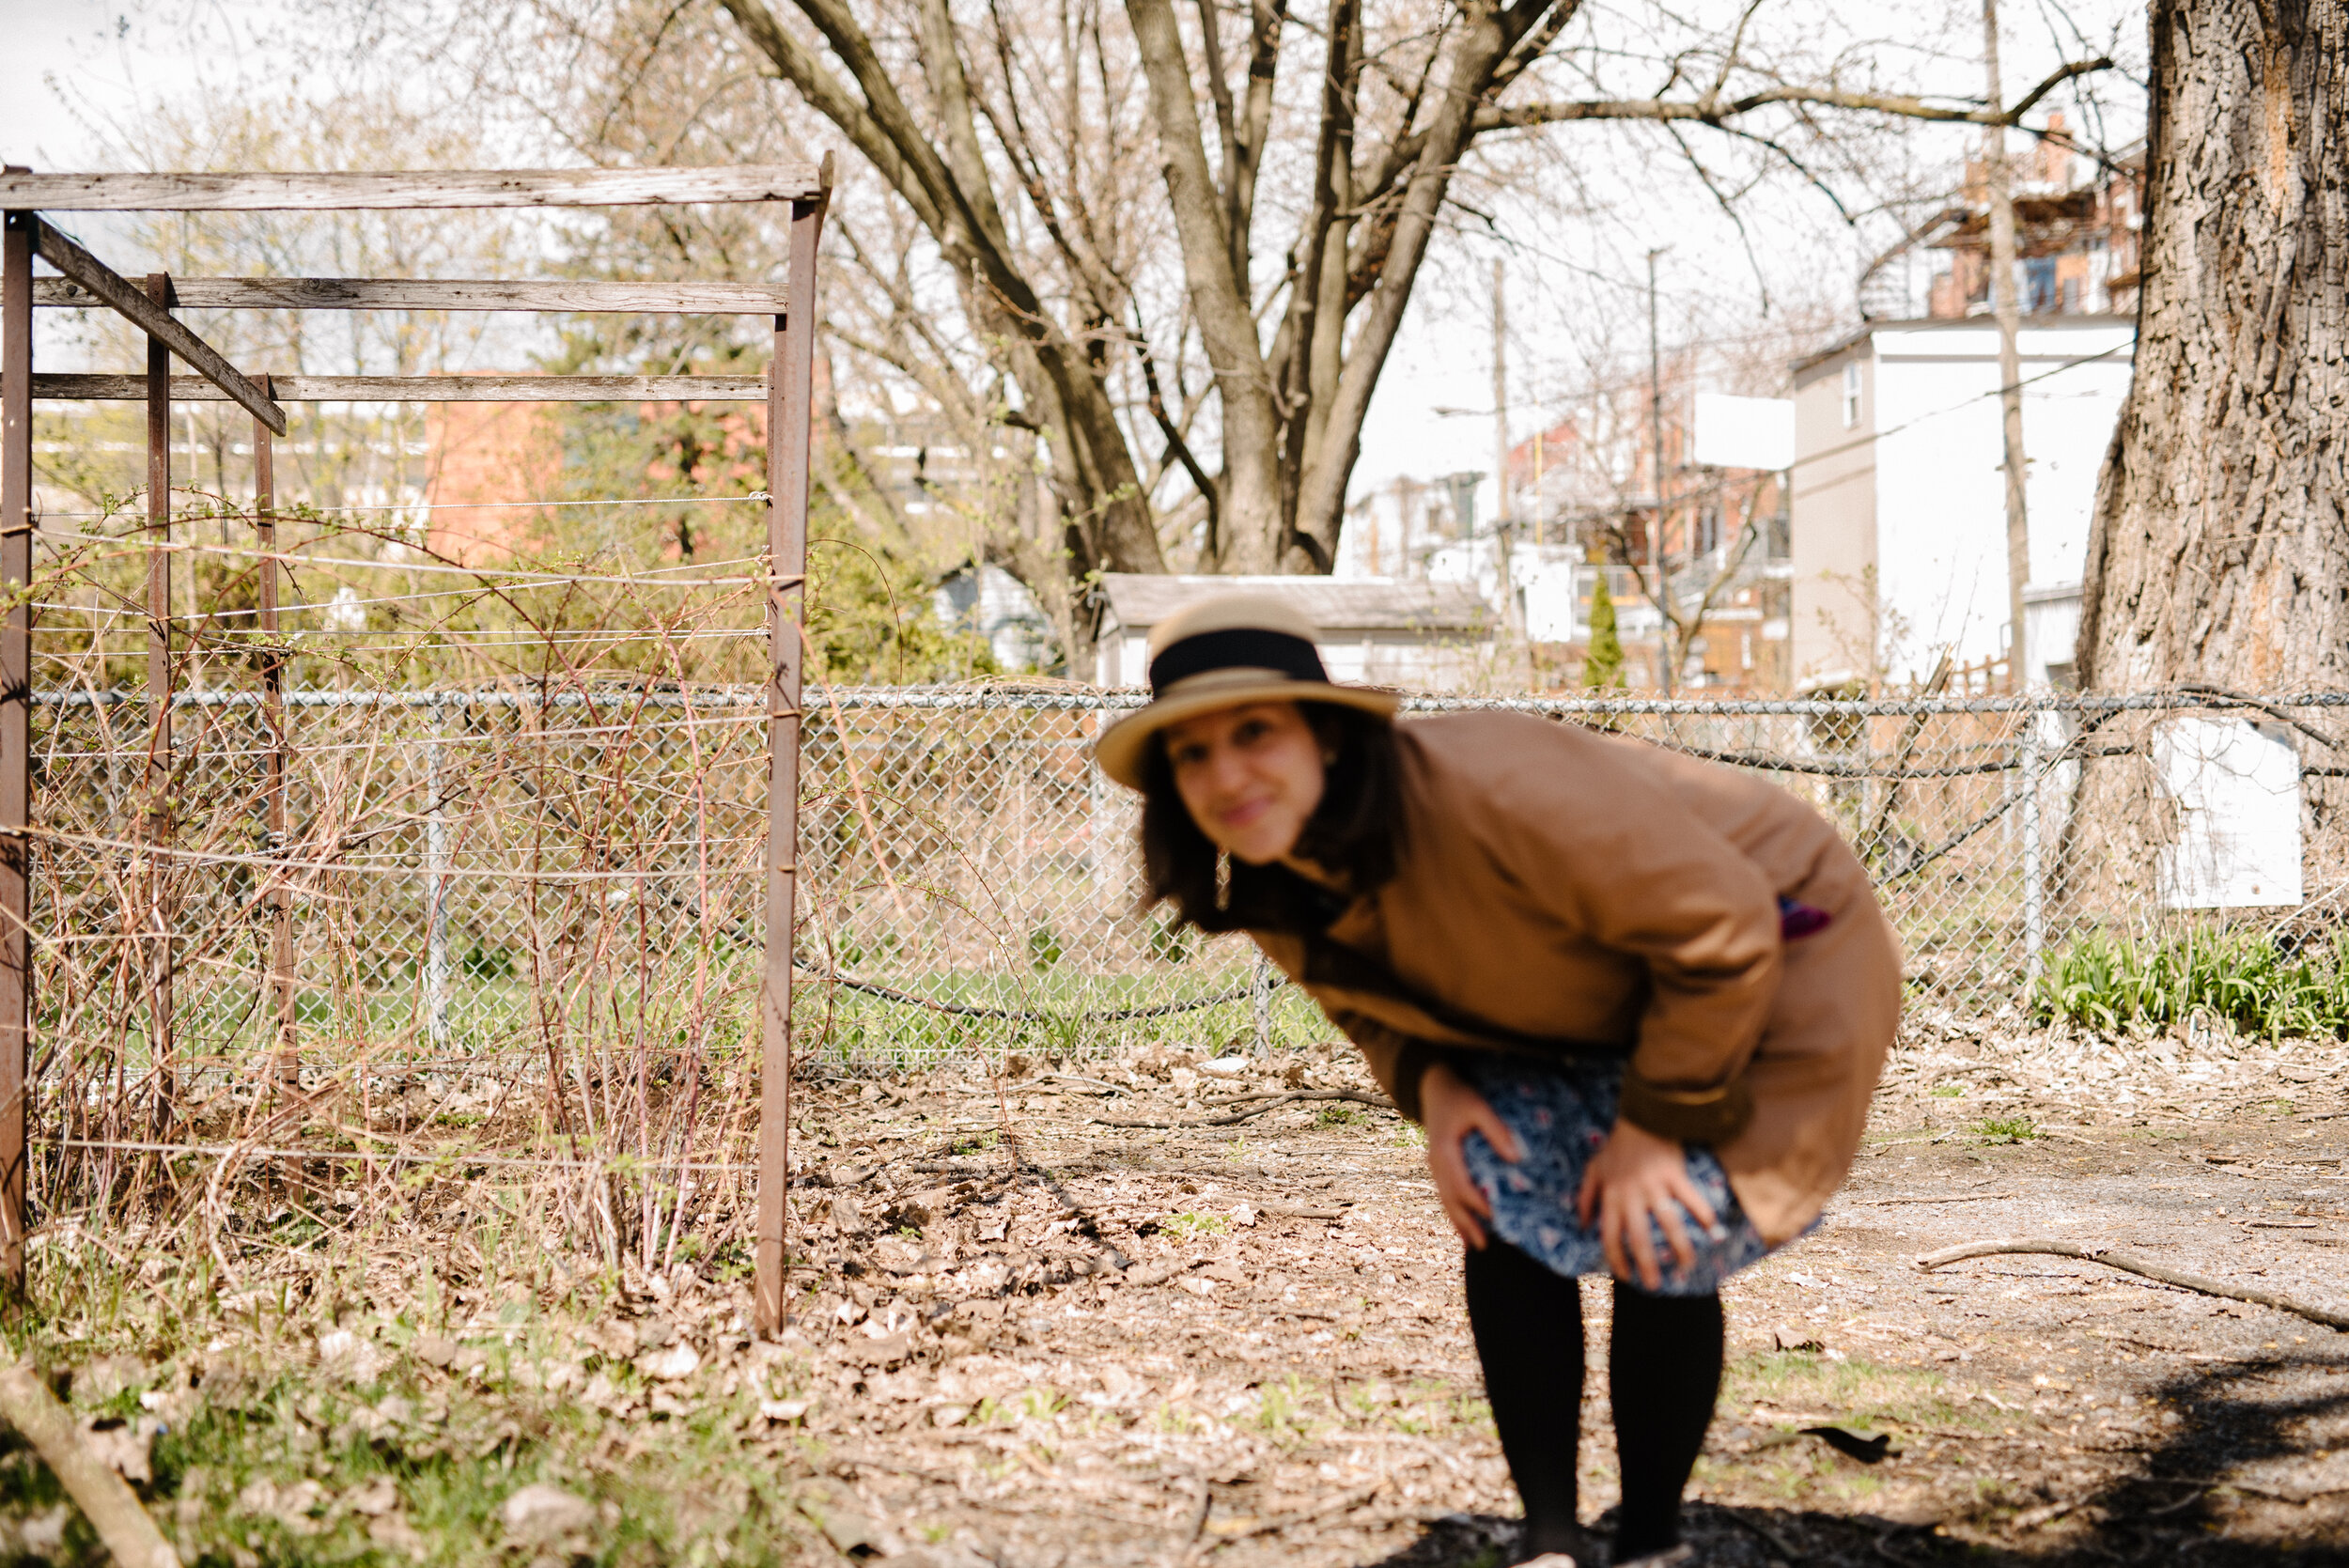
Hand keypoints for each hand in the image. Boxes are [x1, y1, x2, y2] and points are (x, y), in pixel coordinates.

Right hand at [1420, 1061, 1519, 1248]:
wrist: (1434, 1087)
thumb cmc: (1459, 1096)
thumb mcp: (1479, 1107)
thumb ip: (1497, 1130)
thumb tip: (1517, 1159)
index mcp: (1444, 1151)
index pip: (1461, 1184)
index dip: (1478, 1202)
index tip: (1496, 1217)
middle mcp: (1436, 1162)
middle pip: (1450, 1199)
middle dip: (1466, 1223)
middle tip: (1483, 1246)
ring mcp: (1434, 1165)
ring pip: (1445, 1199)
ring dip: (1458, 1222)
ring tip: (1472, 1245)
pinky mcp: (1438, 1165)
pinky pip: (1444, 1192)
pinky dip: (1453, 1210)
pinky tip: (1462, 1224)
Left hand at [1575, 1118, 1721, 1290]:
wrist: (1641, 1118)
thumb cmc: (1617, 1146)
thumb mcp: (1593, 1169)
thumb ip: (1586, 1197)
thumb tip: (1582, 1226)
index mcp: (1611, 1196)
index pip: (1609, 1235)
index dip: (1616, 1258)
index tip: (1624, 1276)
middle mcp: (1631, 1195)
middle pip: (1639, 1237)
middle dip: (1646, 1265)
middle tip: (1654, 1285)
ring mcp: (1654, 1186)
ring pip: (1668, 1224)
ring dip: (1679, 1248)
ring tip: (1687, 1267)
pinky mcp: (1675, 1175)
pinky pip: (1691, 1199)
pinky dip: (1703, 1214)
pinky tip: (1712, 1230)